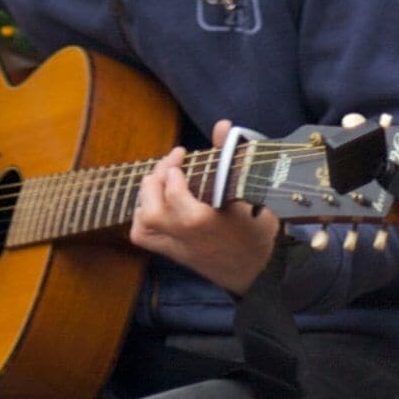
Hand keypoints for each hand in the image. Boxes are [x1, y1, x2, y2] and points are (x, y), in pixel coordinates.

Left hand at [131, 125, 279, 295]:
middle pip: (151, 209)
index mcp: (203, 220)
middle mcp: (184, 236)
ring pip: (142, 225)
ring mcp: (176, 247)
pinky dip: (140, 218)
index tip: (182, 155)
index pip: (174, 192)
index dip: (172, 168)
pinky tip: (154, 203)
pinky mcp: (173, 254)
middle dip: (155, 180)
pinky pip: (144, 238)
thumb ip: (231, 158)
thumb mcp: (251, 194)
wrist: (258, 273)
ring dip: (145, 198)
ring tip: (159, 182)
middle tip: (169, 165)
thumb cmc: (256, 231)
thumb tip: (220, 125)